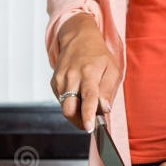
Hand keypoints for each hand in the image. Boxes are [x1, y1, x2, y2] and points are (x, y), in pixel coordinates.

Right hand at [52, 13, 120, 131]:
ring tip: (85, 104)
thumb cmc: (97, 54)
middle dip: (78, 121)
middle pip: (69, 108)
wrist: (77, 37)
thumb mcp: (112, 68)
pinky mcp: (54, 82)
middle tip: (89, 122)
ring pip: (64, 107)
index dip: (87, 115)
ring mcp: (60, 79)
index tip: (89, 128)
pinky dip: (70, 103)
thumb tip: (104, 108)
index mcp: (89, 72)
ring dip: (76, 112)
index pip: (88, 98)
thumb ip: (108, 90)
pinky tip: (77, 94)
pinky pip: (61, 101)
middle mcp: (72, 76)